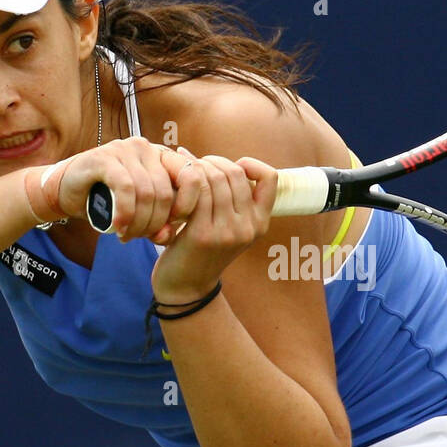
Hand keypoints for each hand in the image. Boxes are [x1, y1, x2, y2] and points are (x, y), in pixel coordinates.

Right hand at [46, 137, 203, 243]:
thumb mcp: (140, 214)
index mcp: (163, 157)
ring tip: (127, 235)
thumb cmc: (106, 202)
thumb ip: (159, 224)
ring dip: (139, 222)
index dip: (187, 206)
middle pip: (166, 192)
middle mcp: (148, 148)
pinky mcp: (105, 157)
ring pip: (147, 193)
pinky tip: (119, 226)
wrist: (67, 191)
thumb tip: (168, 236)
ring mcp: (126, 149)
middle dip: (155, 223)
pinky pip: (125, 188)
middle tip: (141, 237)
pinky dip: (125, 212)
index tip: (171, 227)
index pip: (193, 177)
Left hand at [150, 155, 277, 303]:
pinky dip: (185, 181)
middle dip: (213, 162)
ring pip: (215, 178)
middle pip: (235, 173)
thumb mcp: (229, 227)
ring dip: (196, 168)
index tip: (232, 168)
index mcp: (260, 222)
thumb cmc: (202, 250)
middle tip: (196, 166)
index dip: (251, 164)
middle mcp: (249, 227)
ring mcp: (228, 232)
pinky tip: (176, 183)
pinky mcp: (204, 235)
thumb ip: (231, 199)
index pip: (270, 178)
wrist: (186, 287)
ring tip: (185, 173)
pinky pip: (198, 191)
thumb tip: (214, 159)